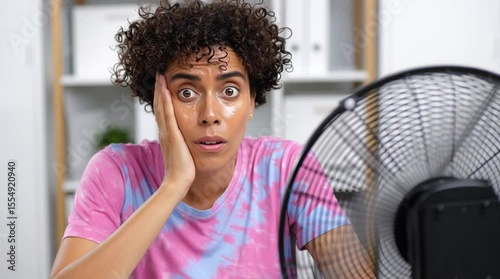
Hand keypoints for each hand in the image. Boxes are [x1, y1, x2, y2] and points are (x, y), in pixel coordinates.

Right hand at [153, 72, 194, 199]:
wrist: (178, 181)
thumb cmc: (183, 171)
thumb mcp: (183, 152)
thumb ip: (183, 144)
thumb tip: (187, 140)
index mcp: (167, 135)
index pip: (163, 112)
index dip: (162, 98)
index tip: (163, 85)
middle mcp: (164, 131)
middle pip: (160, 106)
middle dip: (159, 90)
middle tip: (159, 74)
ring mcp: (167, 132)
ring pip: (162, 106)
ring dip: (161, 90)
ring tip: (160, 76)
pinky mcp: (172, 134)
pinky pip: (168, 114)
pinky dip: (166, 100)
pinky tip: (166, 89)